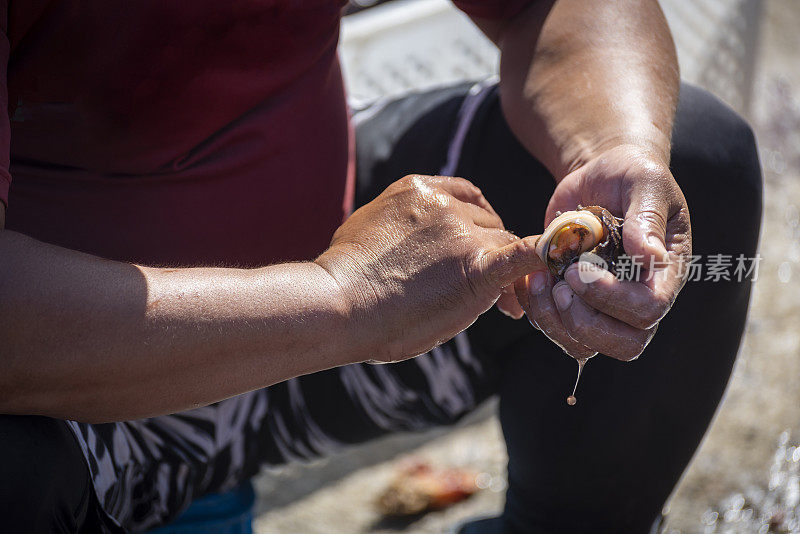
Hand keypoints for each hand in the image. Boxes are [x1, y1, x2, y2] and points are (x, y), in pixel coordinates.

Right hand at [316, 175, 543, 362]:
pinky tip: (551, 266)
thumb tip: (409, 241)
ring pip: (504, 246)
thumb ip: (400, 224)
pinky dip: (540, 260)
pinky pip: (522, 258)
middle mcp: (445, 205)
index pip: (468, 197)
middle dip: (489, 253)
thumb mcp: (368, 227)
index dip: (478, 223)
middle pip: (489, 225)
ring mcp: (462, 234)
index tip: (475, 246)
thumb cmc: (343, 277)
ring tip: (505, 306)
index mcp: (419, 190)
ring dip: (506, 274)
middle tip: (489, 290)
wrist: (337, 304)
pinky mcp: (475, 268)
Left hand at [515, 145, 691, 360]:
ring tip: (540, 280)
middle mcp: (639, 297)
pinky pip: (557, 329)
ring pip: (587, 345)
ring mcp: (607, 305)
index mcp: (665, 273)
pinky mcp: (576, 302)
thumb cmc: (631, 174)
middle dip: (585, 322)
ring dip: (556, 321)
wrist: (601, 174)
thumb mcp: (645, 182)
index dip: (611, 298)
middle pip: (624, 345)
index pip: (648, 310)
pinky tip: (531, 279)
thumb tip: (651, 257)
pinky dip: (537, 311)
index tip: (580, 268)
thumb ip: (647, 217)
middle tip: (561, 284)